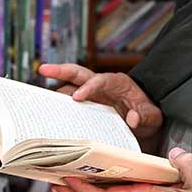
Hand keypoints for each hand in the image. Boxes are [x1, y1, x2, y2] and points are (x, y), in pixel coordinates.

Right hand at [38, 62, 163, 144]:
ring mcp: (92, 94)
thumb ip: (145, 117)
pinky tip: (47, 112)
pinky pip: (69, 102)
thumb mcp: (153, 118)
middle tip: (43, 68)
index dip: (89, 87)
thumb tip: (133, 118)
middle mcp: (102, 85)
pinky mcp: (86, 105)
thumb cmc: (149, 116)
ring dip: (55, 90)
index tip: (77, 97)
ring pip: (70, 87)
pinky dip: (59, 106)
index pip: (101, 80)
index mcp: (118, 83)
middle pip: (79, 73)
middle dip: (61, 70)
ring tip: (38, 98)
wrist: (146, 123)